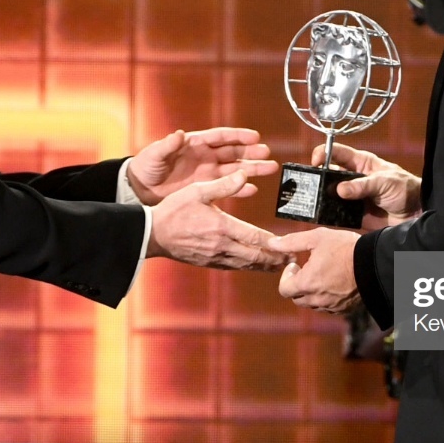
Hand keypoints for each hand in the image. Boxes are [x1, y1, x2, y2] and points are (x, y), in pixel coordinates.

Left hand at [129, 128, 278, 204]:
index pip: (221, 137)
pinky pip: (226, 188)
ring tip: (269, 169)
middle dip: (251, 153)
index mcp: (195, 144)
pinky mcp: (205, 189)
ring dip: (252, 169)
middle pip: (233, 153)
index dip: (238, 136)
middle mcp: (205, 157)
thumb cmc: (146, 166)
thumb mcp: (155, 154)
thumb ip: (167, 145)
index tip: (254, 136)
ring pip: (235, 170)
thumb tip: (178, 135)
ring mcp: (207, 174)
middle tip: (268, 154)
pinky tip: (253, 189)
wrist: (140, 188)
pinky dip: (240, 189)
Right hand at [147, 171, 286, 270]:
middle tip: (292, 260)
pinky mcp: (207, 262)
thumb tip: (244, 175)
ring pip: (246, 265)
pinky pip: (233, 267)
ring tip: (279, 266)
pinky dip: (248, 267)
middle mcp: (221, 246)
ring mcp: (214, 257)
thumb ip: (223, 185)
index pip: (254, 238)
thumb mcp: (197, 191)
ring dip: (264, 266)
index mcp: (221, 227)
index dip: (274, 244)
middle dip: (275, 259)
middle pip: (255, 257)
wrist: (152, 234)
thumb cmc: (173, 210)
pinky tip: (254, 265)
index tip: (289, 247)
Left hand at [268, 228, 362, 314]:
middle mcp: (317, 299)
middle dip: (297, 285)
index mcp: (307, 283)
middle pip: (297, 298)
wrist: (375, 263)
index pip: (284, 289)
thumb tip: (272, 243)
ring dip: (311, 292)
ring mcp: (331, 306)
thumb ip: (291, 242)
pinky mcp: (344, 309)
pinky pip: (328, 307)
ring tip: (323, 275)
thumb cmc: (346, 248)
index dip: (286, 276)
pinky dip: (326, 298)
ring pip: (312, 304)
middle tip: (308, 269)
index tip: (296, 265)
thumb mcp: (317, 238)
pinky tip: (335, 283)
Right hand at [309, 142, 421, 228]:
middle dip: (318, 178)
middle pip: (328, 174)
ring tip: (311, 200)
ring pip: (329, 194)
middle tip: (309, 185)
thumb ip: (363, 185)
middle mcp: (353, 178)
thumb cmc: (405, 189)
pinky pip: (336, 213)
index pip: (337, 153)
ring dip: (321, 197)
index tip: (316, 162)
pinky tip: (322, 214)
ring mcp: (351, 196)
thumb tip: (339, 190)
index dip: (324, 153)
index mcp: (361, 163)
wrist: (416, 214)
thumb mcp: (385, 182)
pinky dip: (328, 214)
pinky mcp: (352, 214)